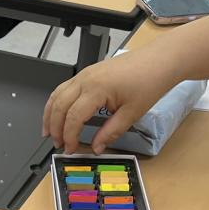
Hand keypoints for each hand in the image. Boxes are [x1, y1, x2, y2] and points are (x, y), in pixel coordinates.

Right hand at [42, 51, 180, 152]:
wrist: (160, 60)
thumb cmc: (149, 81)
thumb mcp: (132, 113)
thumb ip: (110, 132)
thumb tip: (96, 147)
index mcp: (96, 89)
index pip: (74, 117)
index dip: (69, 136)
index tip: (70, 149)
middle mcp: (85, 79)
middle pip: (59, 106)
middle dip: (55, 128)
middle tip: (58, 144)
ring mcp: (84, 74)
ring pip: (57, 95)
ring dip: (50, 115)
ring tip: (49, 131)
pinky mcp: (88, 72)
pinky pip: (64, 88)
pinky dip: (57, 103)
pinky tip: (57, 113)